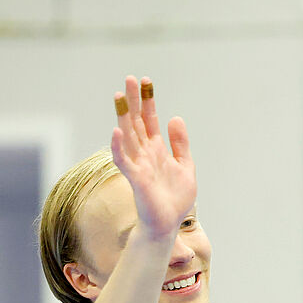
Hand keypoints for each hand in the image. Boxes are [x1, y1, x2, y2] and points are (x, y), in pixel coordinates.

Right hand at [109, 76, 195, 242]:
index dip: (148, 101)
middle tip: (129, 79)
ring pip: (128, 136)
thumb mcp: (185, 166)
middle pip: (136, 122)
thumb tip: (175, 117)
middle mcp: (145, 154)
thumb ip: (180, 143)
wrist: (167, 224)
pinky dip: (118, 146)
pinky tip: (117, 131)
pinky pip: (123, 160)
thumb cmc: (174, 198)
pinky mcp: (135, 178)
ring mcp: (138, 164)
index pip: (150, 120)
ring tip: (118, 96)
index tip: (146, 81)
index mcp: (157, 150)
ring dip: (122, 116)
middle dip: (132, 101)